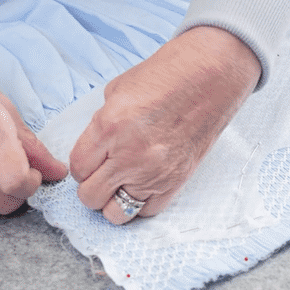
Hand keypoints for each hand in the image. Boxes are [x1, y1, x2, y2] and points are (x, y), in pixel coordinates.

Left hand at [70, 26, 260, 223]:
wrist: (211, 76)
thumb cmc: (168, 76)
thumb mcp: (119, 91)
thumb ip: (101, 124)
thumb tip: (95, 146)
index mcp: (109, 128)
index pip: (78, 169)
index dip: (82, 165)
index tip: (91, 160)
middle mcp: (129, 156)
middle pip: (91, 197)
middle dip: (92, 186)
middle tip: (103, 173)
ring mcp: (154, 173)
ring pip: (117, 213)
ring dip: (114, 200)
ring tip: (123, 183)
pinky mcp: (176, 181)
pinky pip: (148, 210)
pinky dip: (142, 202)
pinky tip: (145, 183)